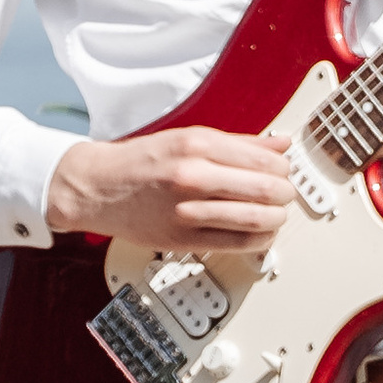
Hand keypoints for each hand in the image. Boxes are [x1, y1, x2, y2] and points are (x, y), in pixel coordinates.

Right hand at [45, 123, 292, 250]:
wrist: (96, 186)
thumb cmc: (141, 161)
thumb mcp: (188, 138)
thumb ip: (238, 143)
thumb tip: (279, 145)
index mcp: (197, 145)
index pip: (262, 160)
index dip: (283, 170)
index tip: (284, 173)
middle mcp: (193, 175)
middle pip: (263, 189)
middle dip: (285, 194)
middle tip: (286, 195)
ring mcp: (187, 210)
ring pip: (253, 219)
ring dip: (275, 219)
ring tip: (276, 215)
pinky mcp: (181, 238)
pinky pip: (234, 244)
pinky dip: (257, 241)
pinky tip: (260, 234)